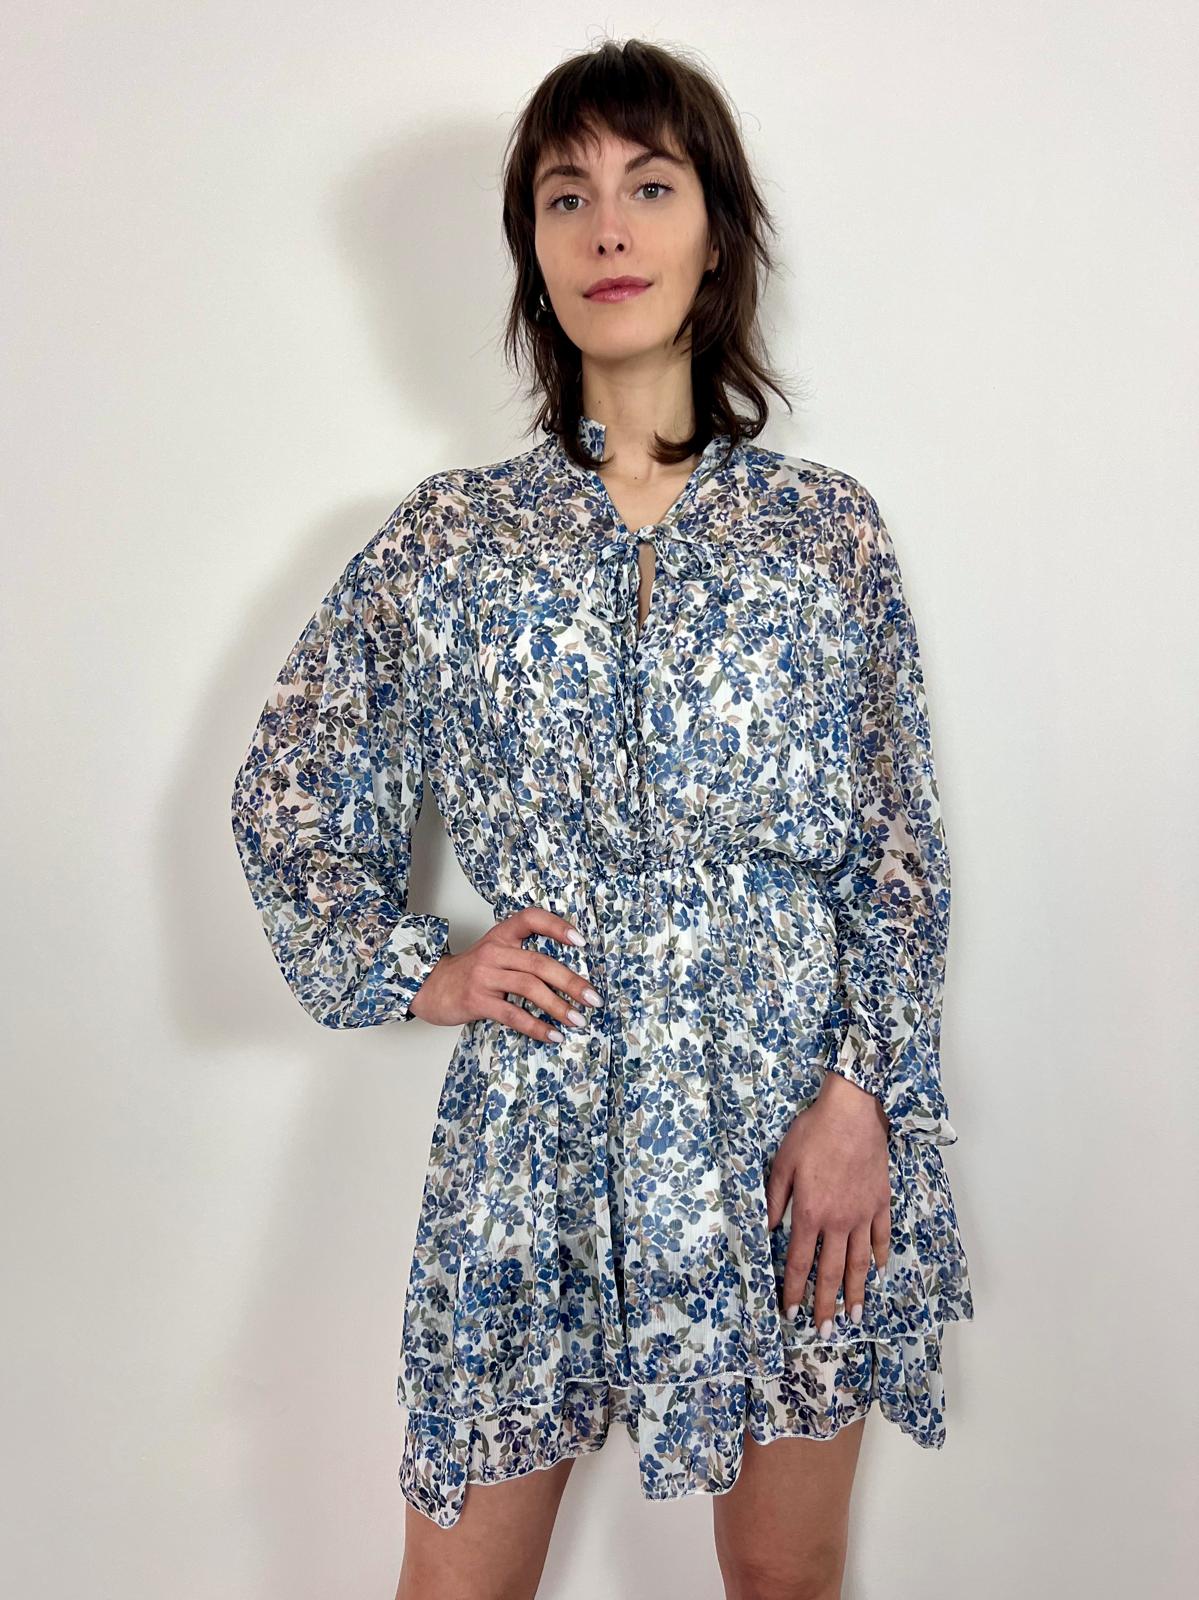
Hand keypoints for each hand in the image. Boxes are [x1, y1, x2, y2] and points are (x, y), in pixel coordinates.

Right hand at [407, 905, 601, 1040]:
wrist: (428, 986)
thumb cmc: (470, 971)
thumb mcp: (495, 952)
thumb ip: (524, 955)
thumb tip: (569, 976)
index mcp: (501, 935)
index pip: (531, 919)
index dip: (557, 926)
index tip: (581, 941)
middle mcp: (494, 952)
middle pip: (539, 963)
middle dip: (571, 982)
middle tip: (594, 998)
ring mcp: (484, 976)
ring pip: (529, 988)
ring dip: (559, 1007)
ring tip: (579, 1020)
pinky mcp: (477, 1001)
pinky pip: (512, 1014)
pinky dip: (536, 1026)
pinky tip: (553, 1035)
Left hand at [765, 1072, 891, 1335]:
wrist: (852, 1112)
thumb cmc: (812, 1133)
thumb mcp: (782, 1164)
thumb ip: (774, 1200)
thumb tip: (766, 1230)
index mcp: (809, 1214)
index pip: (798, 1262)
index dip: (793, 1290)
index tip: (790, 1312)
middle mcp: (837, 1222)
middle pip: (831, 1272)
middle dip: (826, 1304)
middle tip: (826, 1331)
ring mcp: (862, 1214)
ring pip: (859, 1263)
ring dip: (856, 1292)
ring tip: (855, 1317)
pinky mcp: (880, 1202)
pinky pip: (881, 1237)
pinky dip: (879, 1257)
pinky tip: (878, 1271)